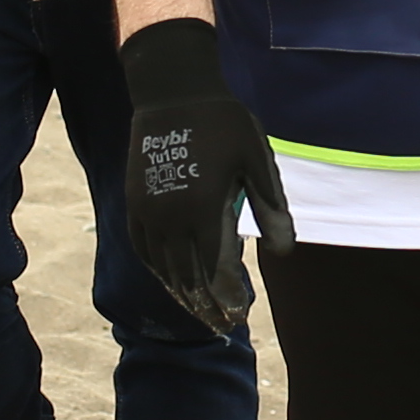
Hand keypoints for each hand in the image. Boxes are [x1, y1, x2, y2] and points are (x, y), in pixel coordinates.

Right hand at [119, 15, 291, 333]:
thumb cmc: (223, 123)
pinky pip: (143, 248)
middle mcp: (169, 219)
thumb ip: (270, 206)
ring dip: (182, 294)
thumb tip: (285, 251)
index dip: (225, 298)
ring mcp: (147, 212)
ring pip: (163, 267)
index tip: (238, 318)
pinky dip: (158, 270)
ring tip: (199, 313)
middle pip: (187, 277)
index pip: (213, 271)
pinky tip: (170, 281)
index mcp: (202, 210)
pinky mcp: (135, 203)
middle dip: (205, 305)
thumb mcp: (256, 159)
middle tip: (223, 327)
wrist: (172, 91)